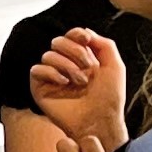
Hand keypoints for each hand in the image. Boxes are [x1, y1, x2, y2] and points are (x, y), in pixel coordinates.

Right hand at [32, 27, 127, 149]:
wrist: (100, 120)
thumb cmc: (109, 98)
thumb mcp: (115, 67)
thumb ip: (105, 44)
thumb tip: (85, 32)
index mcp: (82, 59)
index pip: (71, 36)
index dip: (76, 34)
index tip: (86, 40)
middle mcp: (65, 65)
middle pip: (58, 41)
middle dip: (74, 51)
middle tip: (88, 67)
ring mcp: (52, 77)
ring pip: (48, 55)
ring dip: (67, 65)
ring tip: (79, 81)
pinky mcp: (39, 88)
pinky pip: (36, 69)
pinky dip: (51, 73)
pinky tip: (64, 83)